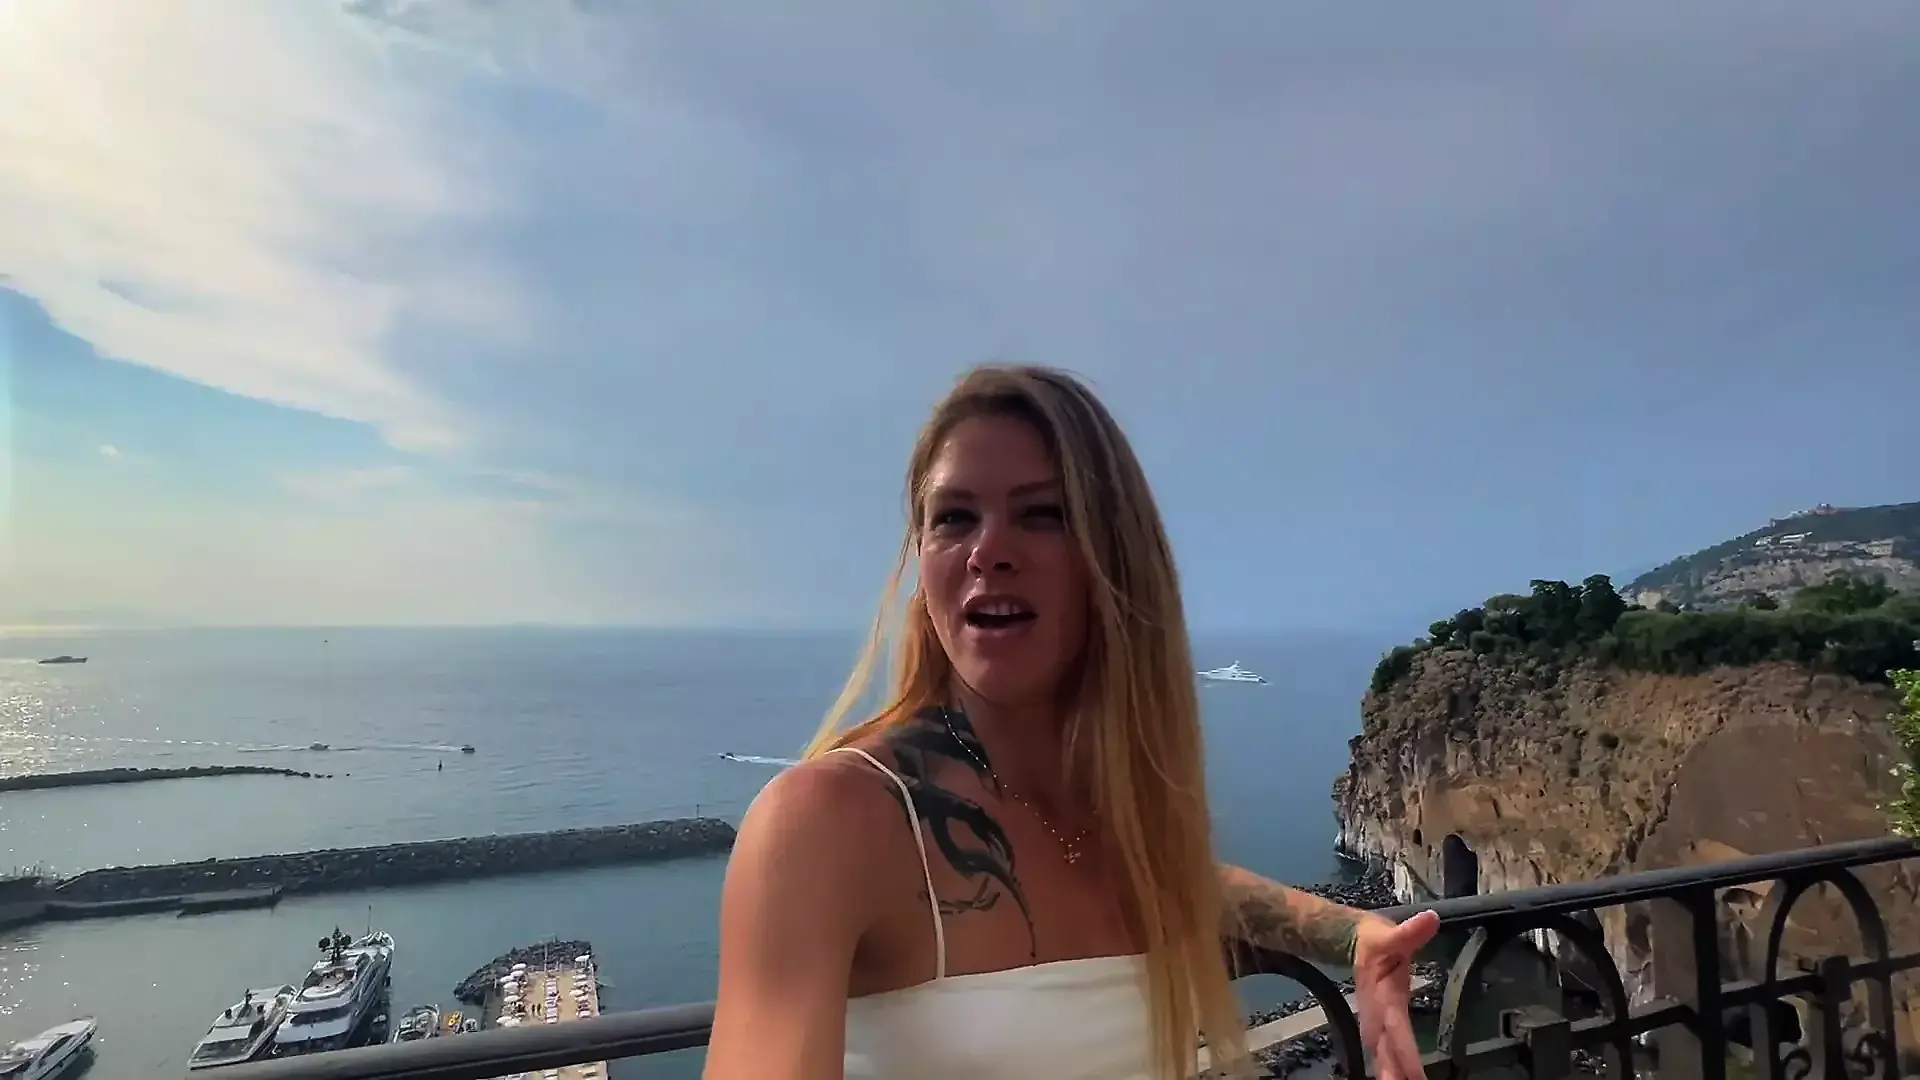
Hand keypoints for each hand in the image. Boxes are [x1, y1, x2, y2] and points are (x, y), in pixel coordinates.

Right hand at [1352, 909, 1440, 1079]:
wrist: (1351, 941)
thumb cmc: (1374, 939)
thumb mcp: (1389, 933)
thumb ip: (1409, 931)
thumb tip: (1430, 919)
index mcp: (1382, 997)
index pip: (1396, 1028)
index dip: (1404, 1052)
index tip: (1416, 1075)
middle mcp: (1377, 1016)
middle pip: (1386, 1052)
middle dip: (1395, 1074)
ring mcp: (1376, 1022)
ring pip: (1382, 1057)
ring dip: (1391, 1074)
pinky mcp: (1379, 1025)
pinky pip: (1384, 1054)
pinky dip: (1390, 1069)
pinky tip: (1397, 1078)